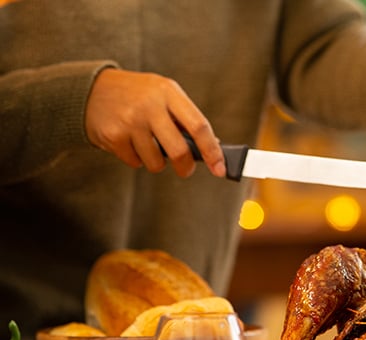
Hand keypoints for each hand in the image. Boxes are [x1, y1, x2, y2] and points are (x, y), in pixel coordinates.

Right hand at [85, 68, 225, 177]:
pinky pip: (135, 162)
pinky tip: (129, 142)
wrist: (91, 89)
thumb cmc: (137, 95)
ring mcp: (130, 120)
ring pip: (156, 161)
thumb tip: (213, 146)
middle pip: (179, 150)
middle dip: (185, 167)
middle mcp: (150, 105)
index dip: (212, 151)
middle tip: (185, 170)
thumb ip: (185, 118)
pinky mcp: (114, 135)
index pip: (199, 126)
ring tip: (147, 145)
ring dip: (156, 162)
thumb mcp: (163, 94)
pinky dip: (136, 159)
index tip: (220, 168)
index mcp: (168, 92)